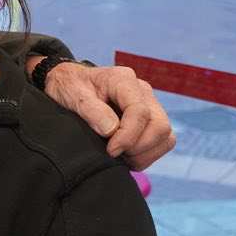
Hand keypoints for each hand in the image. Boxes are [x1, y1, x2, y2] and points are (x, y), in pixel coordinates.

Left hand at [43, 63, 174, 170]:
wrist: (69, 84)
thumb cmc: (70, 87)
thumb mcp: (71, 94)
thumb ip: (91, 111)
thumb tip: (112, 130)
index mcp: (123, 80)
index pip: (140, 111)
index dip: (127, 136)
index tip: (110, 150)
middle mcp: (142, 91)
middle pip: (160, 126)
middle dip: (139, 147)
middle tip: (114, 154)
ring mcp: (149, 105)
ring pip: (166, 137)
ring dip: (144, 153)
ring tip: (119, 155)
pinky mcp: (150, 120)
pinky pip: (163, 142)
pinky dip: (147, 155)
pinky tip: (125, 155)